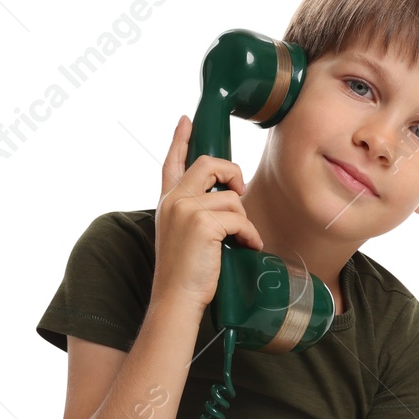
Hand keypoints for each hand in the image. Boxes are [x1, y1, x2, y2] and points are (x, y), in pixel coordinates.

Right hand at [153, 114, 265, 311]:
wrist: (176, 298)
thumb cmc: (185, 274)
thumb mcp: (183, 236)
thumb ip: (196, 214)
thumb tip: (228, 200)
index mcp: (167, 202)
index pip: (172, 163)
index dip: (180, 139)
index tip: (187, 120)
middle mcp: (174, 200)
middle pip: (208, 164)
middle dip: (232, 173)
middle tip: (241, 192)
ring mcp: (186, 209)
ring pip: (231, 198)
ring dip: (244, 220)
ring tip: (242, 239)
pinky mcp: (202, 223)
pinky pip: (240, 218)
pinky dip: (250, 234)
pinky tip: (249, 246)